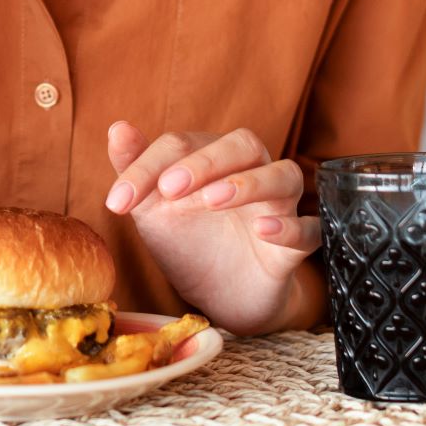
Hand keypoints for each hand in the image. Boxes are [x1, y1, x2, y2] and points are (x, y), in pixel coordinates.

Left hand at [104, 122, 324, 335]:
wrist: (223, 298)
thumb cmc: (190, 241)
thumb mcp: (154, 210)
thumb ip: (136, 168)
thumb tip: (117, 128)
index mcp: (214, 158)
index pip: (183, 144)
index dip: (148, 167)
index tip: (118, 201)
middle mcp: (252, 173)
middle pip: (243, 145)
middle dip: (205, 162)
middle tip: (170, 188)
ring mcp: (278, 207)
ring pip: (284, 175)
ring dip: (249, 183)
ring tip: (213, 199)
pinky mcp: (294, 248)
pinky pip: (308, 229)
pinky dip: (290, 226)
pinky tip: (264, 230)